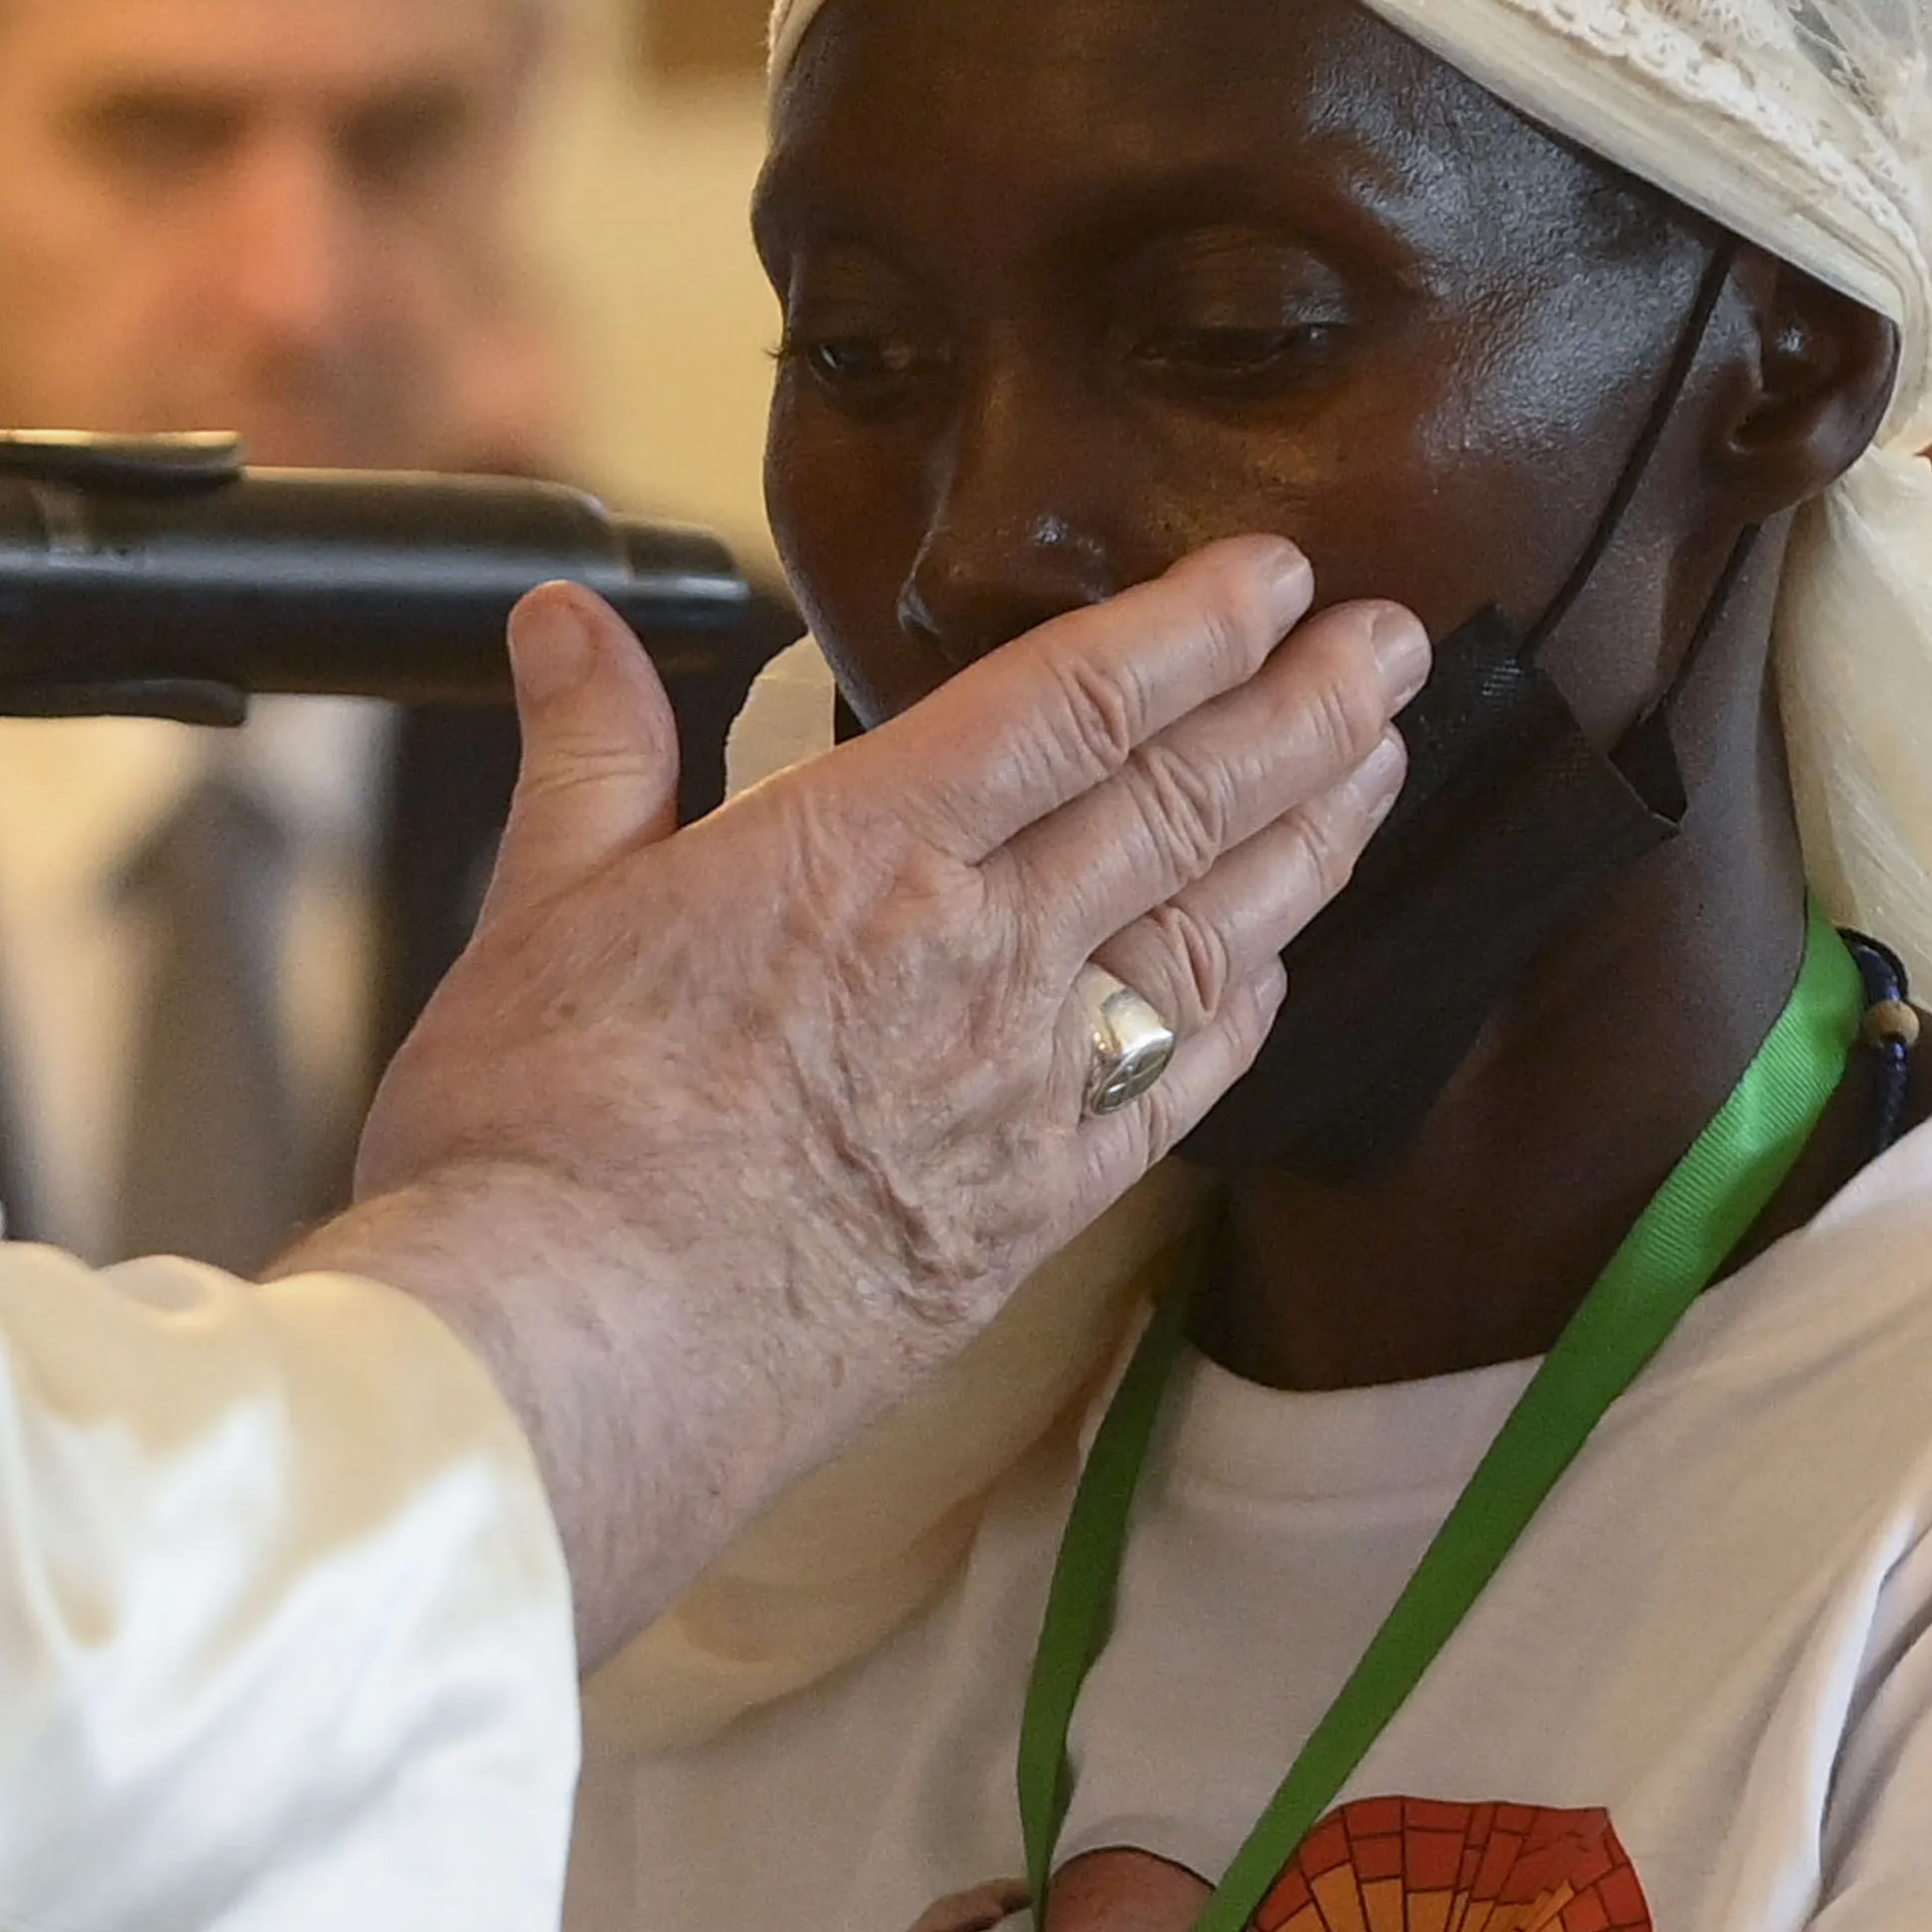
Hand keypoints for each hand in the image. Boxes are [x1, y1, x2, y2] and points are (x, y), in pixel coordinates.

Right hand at [299, 555, 1422, 1656]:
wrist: (573, 1359)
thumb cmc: (534, 1145)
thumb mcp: (536, 909)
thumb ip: (595, 749)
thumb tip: (568, 619)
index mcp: (859, 854)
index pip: (1072, 703)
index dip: (1191, 626)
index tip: (1273, 572)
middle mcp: (976, 957)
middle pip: (1185, 803)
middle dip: (1306, 709)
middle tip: (1397, 642)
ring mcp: (1022, 1091)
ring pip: (1211, 932)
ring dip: (1312, 837)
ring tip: (1381, 764)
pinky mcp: (1030, 1212)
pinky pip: (1177, 1087)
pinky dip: (1244, 1010)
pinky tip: (1279, 967)